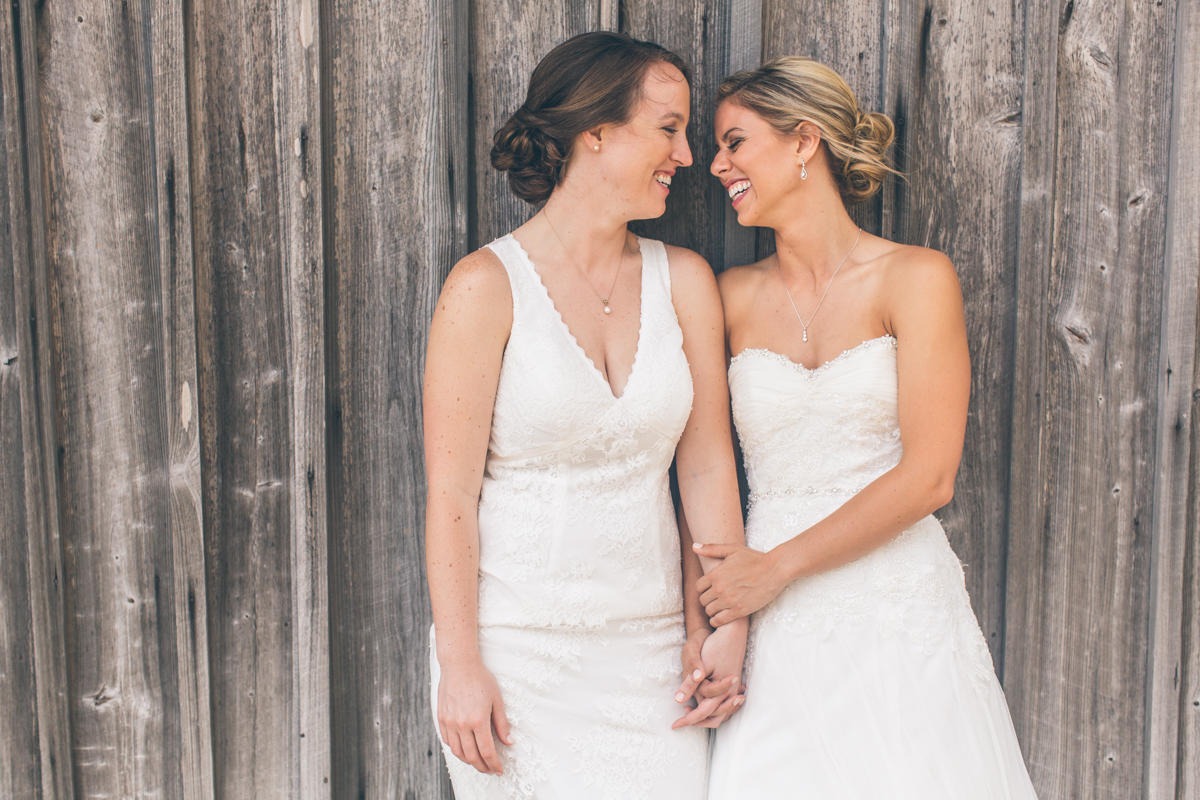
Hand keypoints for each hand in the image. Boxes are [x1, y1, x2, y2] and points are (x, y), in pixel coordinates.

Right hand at [437, 657, 513, 775]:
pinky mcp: (441, 718)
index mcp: (478, 720)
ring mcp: (449, 722)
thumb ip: (502, 723)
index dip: (494, 764)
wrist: (459, 665)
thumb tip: (508, 742)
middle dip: (482, 767)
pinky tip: (465, 749)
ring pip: (458, 752)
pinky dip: (457, 750)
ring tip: (478, 762)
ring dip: (469, 761)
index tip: (499, 770)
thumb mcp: (497, 700)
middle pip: (472, 756)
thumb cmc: (480, 679)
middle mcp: (462, 724)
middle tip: (490, 770)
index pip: (487, 751)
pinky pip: (448, 741)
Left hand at [672, 621, 746, 728]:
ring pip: (721, 713)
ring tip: (689, 709)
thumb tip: (679, 700)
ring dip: (706, 715)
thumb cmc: (712, 644)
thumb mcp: (697, 661)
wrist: (730, 631)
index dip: (687, 721)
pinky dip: (715, 708)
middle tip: (680, 722)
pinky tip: (704, 703)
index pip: (702, 713)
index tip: (674, 725)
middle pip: (714, 718)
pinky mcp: (735, 684)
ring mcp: (734, 689)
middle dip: (696, 722)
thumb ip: (690, 682)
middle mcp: (730, 693)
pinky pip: (725, 704)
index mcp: (720, 689)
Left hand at [693, 542, 787, 625]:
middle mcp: (720, 588)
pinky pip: (719, 621)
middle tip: (715, 599)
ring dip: (712, 610)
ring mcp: (729, 600)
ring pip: (709, 611)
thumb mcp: (732, 549)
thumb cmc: (754, 558)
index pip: (698, 587)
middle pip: (703, 600)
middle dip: (708, 600)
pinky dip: (716, 621)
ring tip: (719, 608)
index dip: (703, 589)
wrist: (774, 570)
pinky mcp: (739, 610)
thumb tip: (694, 546)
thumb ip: (711, 549)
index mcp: (716, 573)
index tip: (710, 590)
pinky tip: (720, 617)